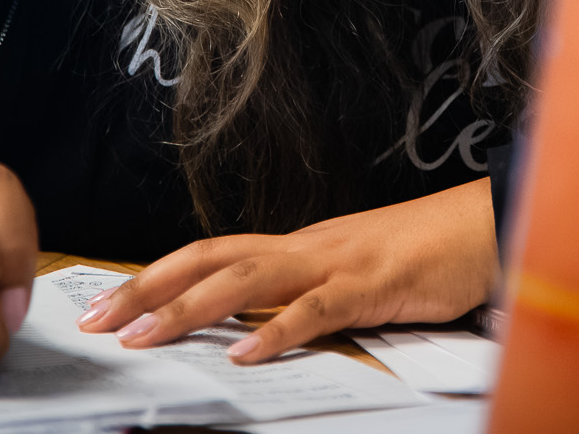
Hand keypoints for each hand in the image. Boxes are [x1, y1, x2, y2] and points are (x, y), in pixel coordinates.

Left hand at [76, 179, 495, 363]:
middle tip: (97, 321)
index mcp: (297, 247)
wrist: (482, 225)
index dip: (154, 276)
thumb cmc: (423, 252)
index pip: (209, 254)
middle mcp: (304, 248)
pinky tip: (244, 354)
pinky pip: (315, 310)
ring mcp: (335, 264)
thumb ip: (306, 294)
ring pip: (246, 279)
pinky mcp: (369, 286)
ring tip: (146, 337)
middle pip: (210, 260)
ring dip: (189, 309)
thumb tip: (255, 326)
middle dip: (147, 289)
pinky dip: (275, 332)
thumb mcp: (350, 273)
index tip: (105, 303)